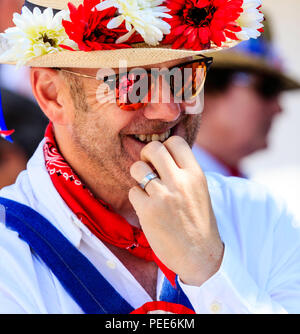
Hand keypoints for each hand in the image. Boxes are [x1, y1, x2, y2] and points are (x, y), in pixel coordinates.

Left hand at [128, 135, 223, 285]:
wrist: (199, 255)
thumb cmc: (198, 221)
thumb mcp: (199, 189)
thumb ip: (183, 171)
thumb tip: (161, 152)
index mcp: (195, 174)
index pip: (175, 142)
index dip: (165, 146)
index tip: (163, 158)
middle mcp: (179, 182)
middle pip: (154, 148)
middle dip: (146, 154)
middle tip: (148, 165)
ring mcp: (162, 196)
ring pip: (138, 168)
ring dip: (138, 174)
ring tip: (145, 186)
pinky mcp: (148, 211)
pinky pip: (132, 191)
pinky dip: (136, 197)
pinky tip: (146, 206)